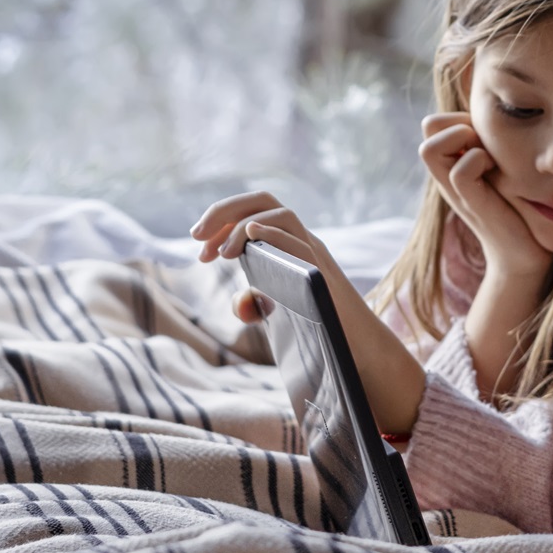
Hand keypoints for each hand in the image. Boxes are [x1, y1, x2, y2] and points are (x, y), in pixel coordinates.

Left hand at [190, 192, 426, 433]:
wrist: (357, 350)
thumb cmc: (319, 330)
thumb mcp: (275, 314)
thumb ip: (253, 305)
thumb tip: (240, 303)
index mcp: (286, 245)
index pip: (251, 213)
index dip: (220, 223)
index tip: (199, 251)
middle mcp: (300, 241)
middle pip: (262, 201)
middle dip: (223, 211)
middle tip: (195, 235)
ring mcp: (314, 253)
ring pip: (281, 213)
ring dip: (242, 224)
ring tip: (221, 253)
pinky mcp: (323, 272)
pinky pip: (300, 240)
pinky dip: (272, 233)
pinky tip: (250, 237)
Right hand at [417, 112, 550, 281]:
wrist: (523, 258)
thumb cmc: (518, 211)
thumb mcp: (503, 172)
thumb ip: (494, 149)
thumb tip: (505, 117)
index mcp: (452, 166)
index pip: (434, 122)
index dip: (459, 117)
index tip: (485, 136)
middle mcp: (447, 176)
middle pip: (428, 128)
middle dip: (458, 123)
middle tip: (484, 142)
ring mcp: (455, 191)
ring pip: (430, 148)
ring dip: (464, 141)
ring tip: (488, 155)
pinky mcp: (472, 205)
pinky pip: (460, 172)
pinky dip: (478, 162)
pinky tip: (497, 171)